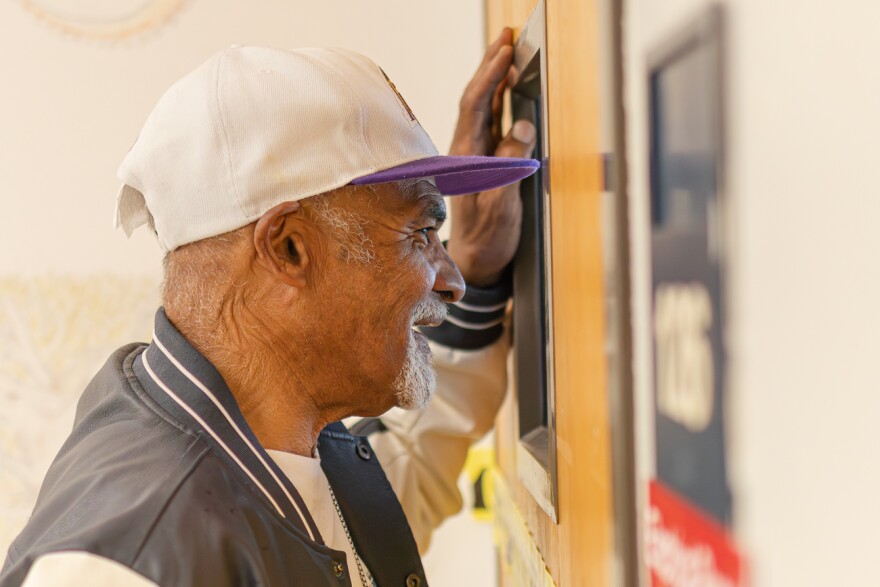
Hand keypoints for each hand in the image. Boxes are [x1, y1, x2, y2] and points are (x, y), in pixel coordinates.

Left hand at [447, 28, 536, 287]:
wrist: (478, 258)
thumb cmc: (488, 236)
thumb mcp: (502, 204)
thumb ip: (509, 167)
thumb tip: (521, 129)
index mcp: (465, 157)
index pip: (474, 105)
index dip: (488, 76)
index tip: (504, 51)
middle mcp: (466, 150)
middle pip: (476, 97)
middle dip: (490, 64)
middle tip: (506, 35)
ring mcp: (474, 154)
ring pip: (483, 106)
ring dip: (495, 77)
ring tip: (508, 50)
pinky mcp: (484, 160)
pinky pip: (491, 120)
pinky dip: (500, 98)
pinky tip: (508, 87)